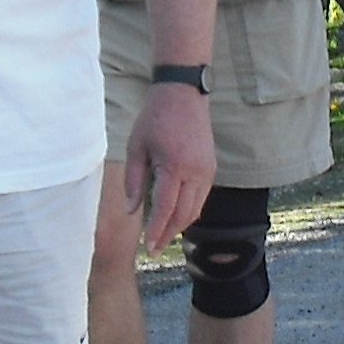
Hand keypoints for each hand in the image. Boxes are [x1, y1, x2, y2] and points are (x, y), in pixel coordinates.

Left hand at [121, 83, 216, 253]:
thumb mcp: (135, 147)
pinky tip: (175, 216)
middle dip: (168, 234)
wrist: (183, 94)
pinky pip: (201, 197)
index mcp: (173, 165)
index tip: (148, 247)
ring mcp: (207, 170)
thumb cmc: (154, 118)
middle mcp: (195, 171)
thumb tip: (132, 210)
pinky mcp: (211, 167)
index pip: (165, 208)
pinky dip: (188, 211)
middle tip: (154, 249)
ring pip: (196, 209)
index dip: (156, 230)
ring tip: (163, 236)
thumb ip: (133, 181)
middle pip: (183, 214)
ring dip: (180, 225)